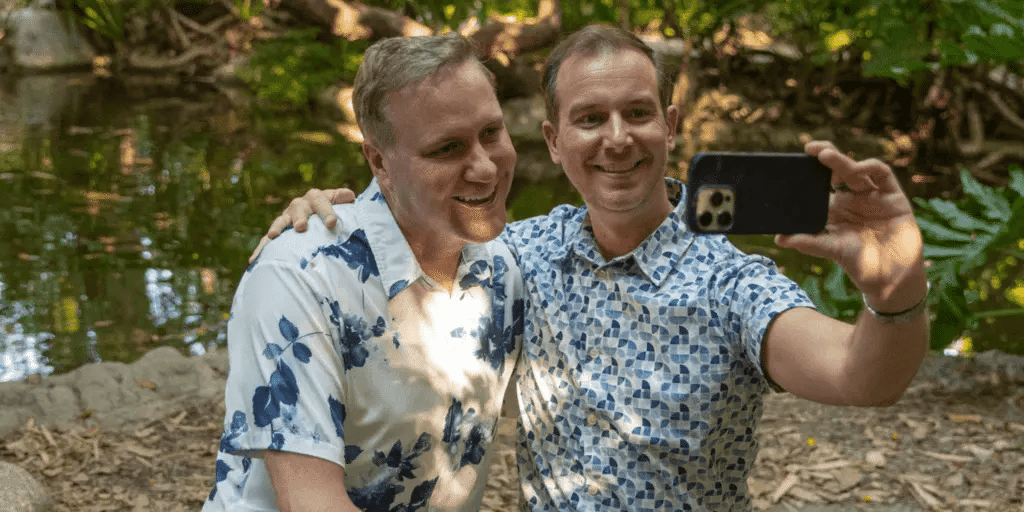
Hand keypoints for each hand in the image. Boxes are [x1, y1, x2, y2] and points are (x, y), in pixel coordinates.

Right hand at [249, 187, 355, 262]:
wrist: (319, 214)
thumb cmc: (334, 211)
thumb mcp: (342, 203)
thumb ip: (343, 199)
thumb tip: (349, 195)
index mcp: (316, 198)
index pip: (322, 202)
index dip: (327, 211)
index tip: (332, 223)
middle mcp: (300, 205)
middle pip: (298, 208)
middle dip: (299, 217)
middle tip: (301, 227)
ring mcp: (287, 218)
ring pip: (281, 221)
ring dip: (277, 228)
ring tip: (272, 235)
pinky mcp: (279, 231)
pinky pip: (268, 240)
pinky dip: (261, 248)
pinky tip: (254, 260)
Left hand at [774, 141, 926, 310]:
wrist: (890, 278)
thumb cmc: (859, 264)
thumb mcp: (830, 250)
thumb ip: (808, 241)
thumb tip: (779, 238)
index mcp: (835, 209)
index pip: (820, 185)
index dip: (810, 173)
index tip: (793, 164)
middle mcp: (853, 199)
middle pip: (838, 170)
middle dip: (825, 155)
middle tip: (809, 148)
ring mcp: (873, 197)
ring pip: (857, 170)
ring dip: (841, 161)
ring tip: (825, 157)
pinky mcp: (893, 197)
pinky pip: (882, 175)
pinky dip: (869, 167)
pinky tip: (857, 169)